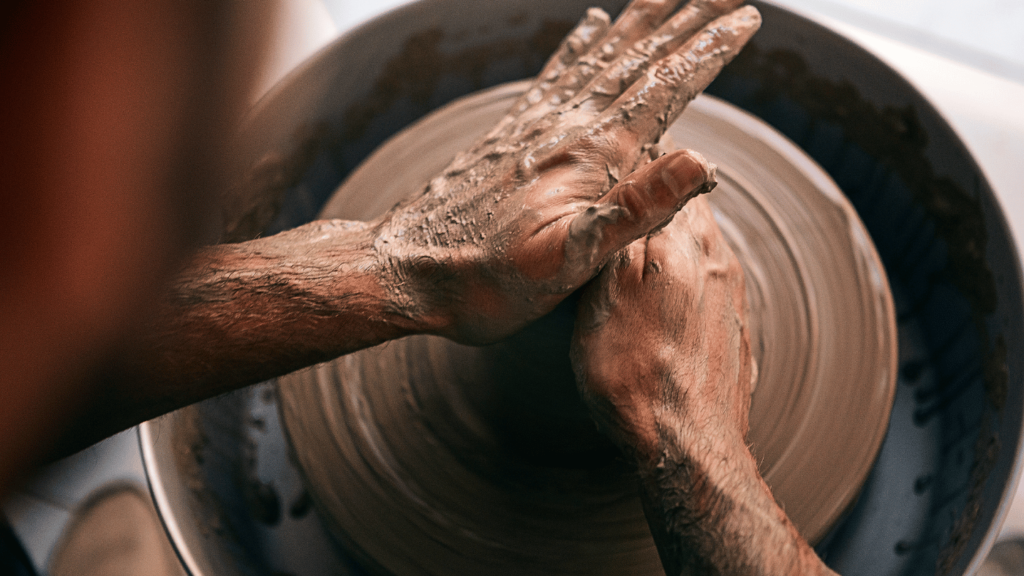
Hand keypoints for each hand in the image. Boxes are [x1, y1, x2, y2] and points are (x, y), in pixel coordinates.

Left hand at [371, 1, 760, 343]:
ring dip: (641, 23)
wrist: (405, 272)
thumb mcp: (566, 261)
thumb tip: (701, 160)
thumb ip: (632, 210)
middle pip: (638, 60)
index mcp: (589, 155)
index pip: (664, 89)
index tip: (747, 19)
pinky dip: (580, 45)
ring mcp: (535, 126)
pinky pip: (556, 75)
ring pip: (601, 59)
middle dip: (686, 23)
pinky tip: (591, 25)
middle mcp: (564, 127)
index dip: (708, 52)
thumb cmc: (485, 280)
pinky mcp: (512, 135)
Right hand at [571, 198, 834, 574]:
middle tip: (620, 223)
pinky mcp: (736, 333)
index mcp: (686, 244)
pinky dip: (684, 290)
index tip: (619, 181)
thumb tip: (634, 185)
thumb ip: (622, 235)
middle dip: (658, 211)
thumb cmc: (633, 372)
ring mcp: (733, 300)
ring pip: (701, 252)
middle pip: (690, 214)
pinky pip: (709, 291)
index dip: (643, 174)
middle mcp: (719, 263)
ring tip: (635, 272)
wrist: (687, 444)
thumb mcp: (605, 294)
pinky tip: (661, 314)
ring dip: (672, 253)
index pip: (673, 178)